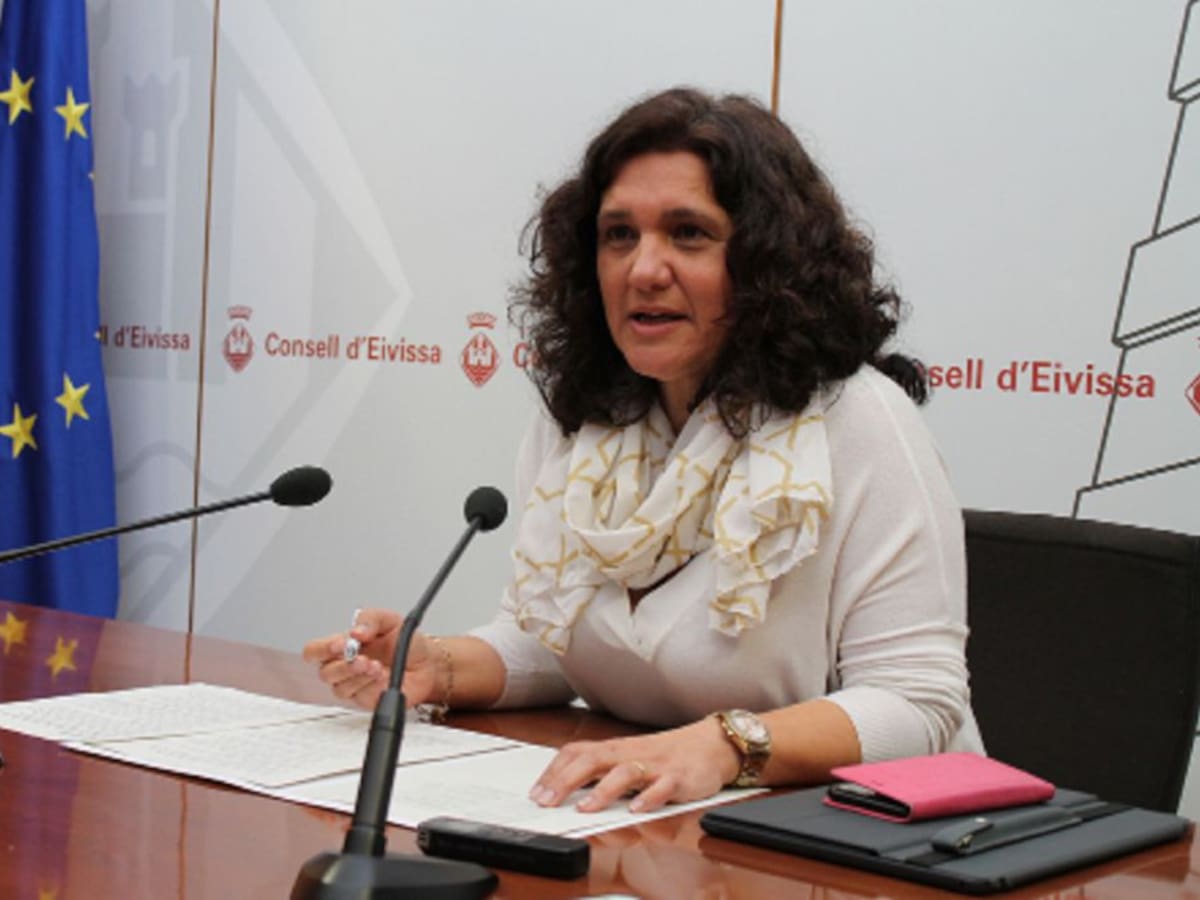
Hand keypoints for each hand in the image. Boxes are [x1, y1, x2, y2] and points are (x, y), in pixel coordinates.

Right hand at [302, 609, 437, 709]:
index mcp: (343, 645)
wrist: (428, 663)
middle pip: (325, 673)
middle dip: (344, 666)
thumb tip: (356, 631)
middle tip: (363, 658)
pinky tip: (383, 677)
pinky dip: (372, 686)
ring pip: (340, 688)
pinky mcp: (367, 699)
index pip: (315, 650)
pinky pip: (359, 697)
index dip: (322, 650)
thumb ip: (371, 620)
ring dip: (359, 677)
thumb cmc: (406, 642)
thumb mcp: (390, 620)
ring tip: (377, 667)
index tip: (341, 645)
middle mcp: (345, 666)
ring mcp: (355, 685)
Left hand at [529, 716, 740, 813]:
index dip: (555, 770)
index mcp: (617, 749)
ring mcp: (656, 765)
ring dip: (603, 790)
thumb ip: (604, 771)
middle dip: (566, 780)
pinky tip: (637, 810)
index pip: (579, 752)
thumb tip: (567, 788)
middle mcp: (632, 753)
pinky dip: (649, 797)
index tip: (536, 791)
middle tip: (546, 801)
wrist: (712, 744)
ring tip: (585, 808)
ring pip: (626, 773)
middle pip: (594, 760)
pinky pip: (663, 787)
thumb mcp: (630, 758)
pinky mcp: (680, 778)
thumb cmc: (666, 754)